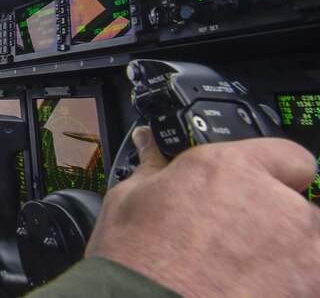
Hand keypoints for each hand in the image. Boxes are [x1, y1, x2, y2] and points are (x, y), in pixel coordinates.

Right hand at [87, 126, 319, 297]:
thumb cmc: (135, 263)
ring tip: (245, 276)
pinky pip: (310, 280)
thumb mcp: (128, 202)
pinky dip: (292, 286)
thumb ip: (153, 168)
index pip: (290, 156)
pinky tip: (252, 291)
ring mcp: (301, 248)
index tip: (263, 190)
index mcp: (229, 168)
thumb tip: (149, 146)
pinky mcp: (310, 287)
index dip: (276, 174)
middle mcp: (273, 200)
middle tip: (236, 243)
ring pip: (310, 246)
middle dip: (275, 222)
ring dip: (288, 257)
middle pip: (299, 206)